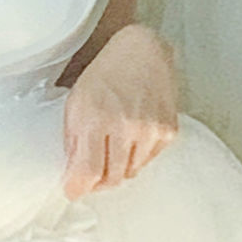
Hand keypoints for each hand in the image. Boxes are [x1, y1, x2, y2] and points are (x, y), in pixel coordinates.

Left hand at [62, 26, 176, 197]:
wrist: (143, 51)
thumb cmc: (104, 75)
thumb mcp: (75, 103)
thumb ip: (73, 141)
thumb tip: (73, 177)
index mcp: (96, 118)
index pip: (88, 171)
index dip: (78, 187)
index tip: (72, 190)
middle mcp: (126, 126)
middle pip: (111, 178)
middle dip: (97, 181)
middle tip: (91, 172)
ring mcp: (151, 130)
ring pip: (131, 172)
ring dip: (118, 168)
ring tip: (111, 146)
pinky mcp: (169, 131)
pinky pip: (149, 160)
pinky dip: (137, 156)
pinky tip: (131, 135)